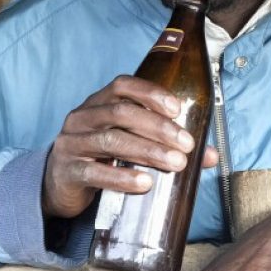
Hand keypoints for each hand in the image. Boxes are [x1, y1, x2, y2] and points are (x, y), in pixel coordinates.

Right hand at [42, 76, 218, 218]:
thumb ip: (167, 143)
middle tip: (187, 144)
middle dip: (159, 127)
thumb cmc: (103, 157)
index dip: (151, 93)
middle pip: (122, 113)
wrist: (60, 184)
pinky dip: (122, 177)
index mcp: (100, 102)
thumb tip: (210, 155)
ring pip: (111, 140)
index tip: (178, 108)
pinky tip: (145, 183)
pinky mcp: (66, 172)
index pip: (123, 86)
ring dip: (148, 151)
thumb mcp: (131, 142)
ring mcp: (71, 143)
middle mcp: (83, 117)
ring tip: (176, 163)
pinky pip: (94, 172)